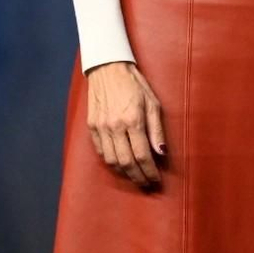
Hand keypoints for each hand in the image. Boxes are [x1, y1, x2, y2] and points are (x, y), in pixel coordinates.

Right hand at [86, 61, 165, 188]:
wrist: (108, 69)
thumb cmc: (135, 84)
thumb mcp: (153, 102)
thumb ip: (156, 129)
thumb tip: (161, 152)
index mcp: (133, 120)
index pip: (142, 154)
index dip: (149, 170)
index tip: (156, 179)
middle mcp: (115, 126)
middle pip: (126, 162)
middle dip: (138, 176)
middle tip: (147, 183)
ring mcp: (101, 128)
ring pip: (112, 161)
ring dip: (124, 173)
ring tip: (136, 176)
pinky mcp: (91, 127)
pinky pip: (101, 152)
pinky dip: (111, 162)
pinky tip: (120, 165)